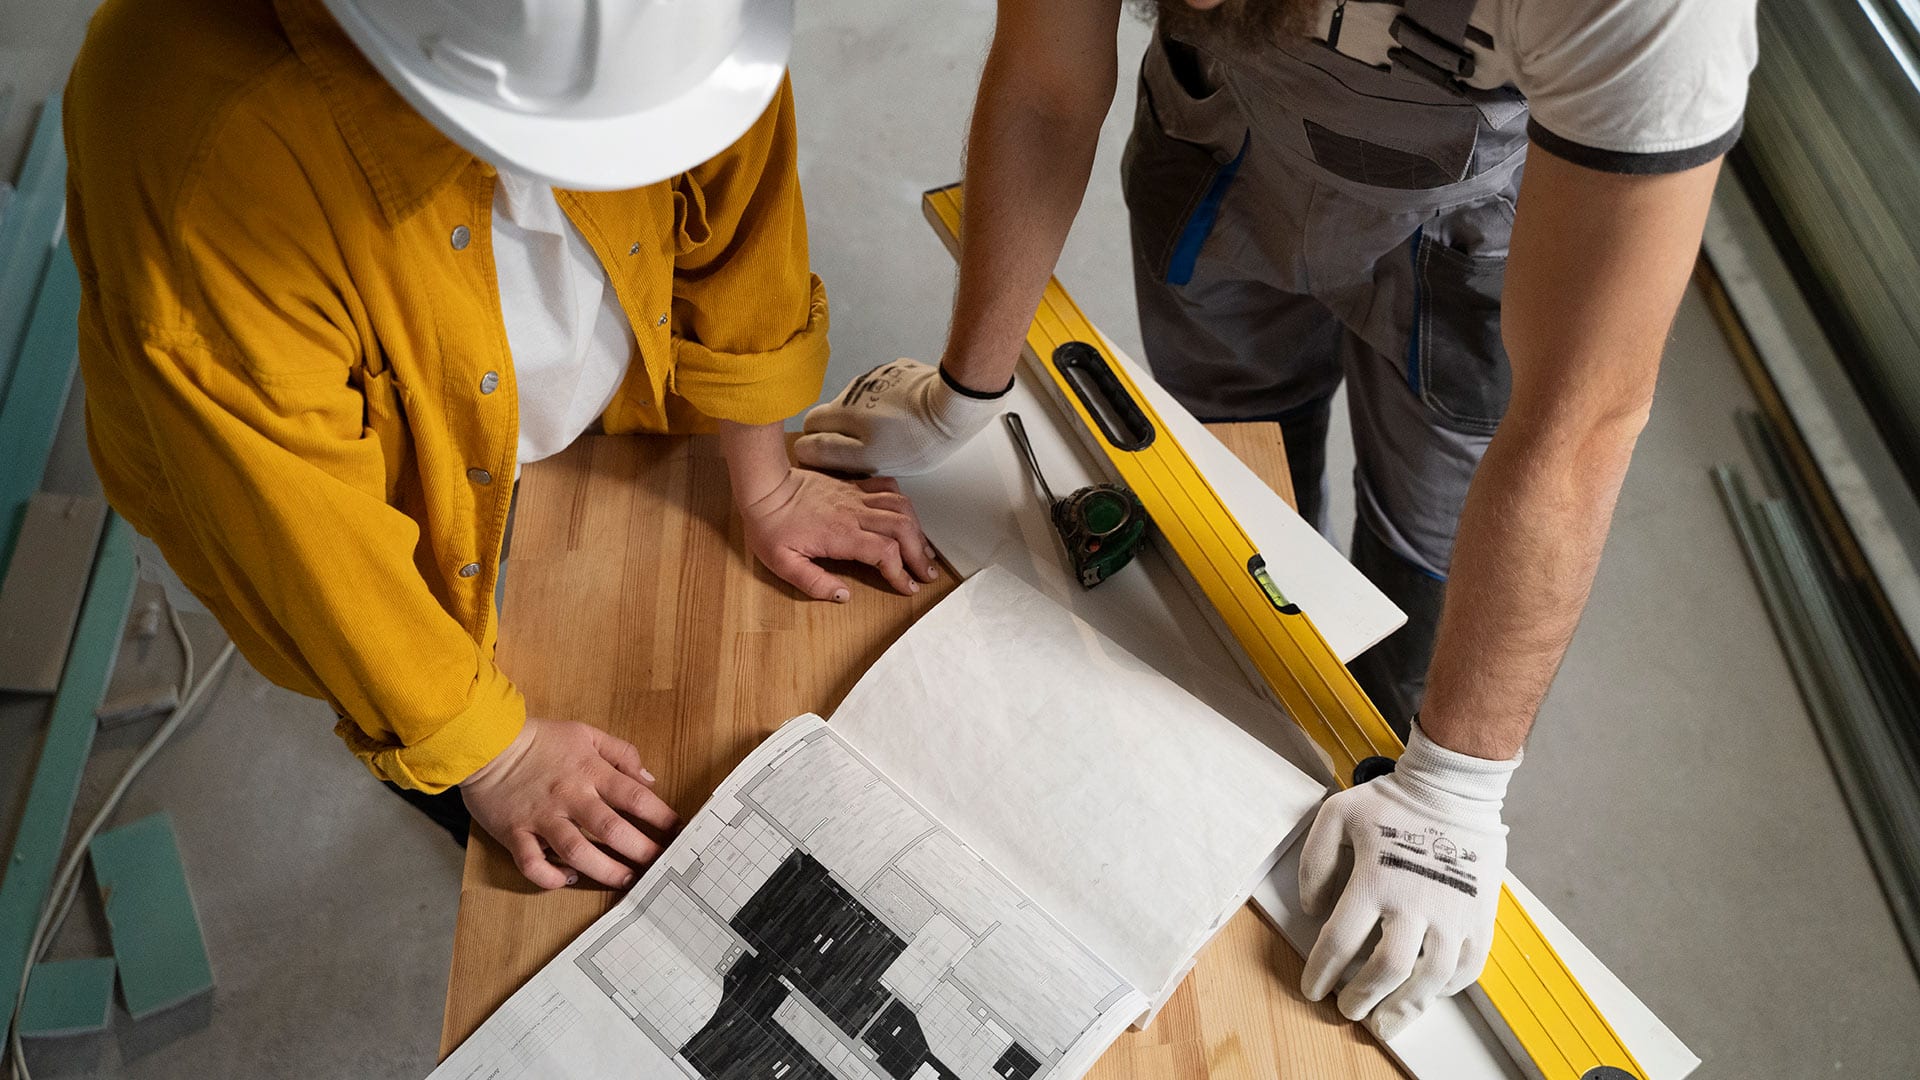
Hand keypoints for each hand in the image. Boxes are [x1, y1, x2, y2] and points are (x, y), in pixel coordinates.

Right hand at [461, 716, 679, 889]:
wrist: (486, 741)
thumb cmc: (540, 739)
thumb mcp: (586, 734)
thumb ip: (621, 753)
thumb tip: (649, 779)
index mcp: (590, 771)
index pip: (635, 797)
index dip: (661, 817)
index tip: (677, 832)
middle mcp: (569, 797)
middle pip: (612, 829)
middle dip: (641, 850)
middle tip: (659, 865)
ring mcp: (541, 818)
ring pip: (577, 851)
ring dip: (605, 870)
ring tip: (626, 880)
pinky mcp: (514, 833)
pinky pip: (532, 863)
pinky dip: (551, 877)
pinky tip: (568, 878)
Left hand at [741, 468, 939, 600]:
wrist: (764, 488)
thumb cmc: (770, 526)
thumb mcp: (782, 563)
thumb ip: (814, 583)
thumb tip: (844, 596)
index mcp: (841, 534)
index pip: (884, 553)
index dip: (901, 573)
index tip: (908, 588)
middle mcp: (855, 513)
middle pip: (902, 529)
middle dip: (920, 553)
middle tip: (927, 573)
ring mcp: (856, 496)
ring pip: (901, 507)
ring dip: (917, 529)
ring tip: (924, 549)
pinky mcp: (853, 486)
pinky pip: (888, 487)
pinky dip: (903, 502)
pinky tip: (906, 516)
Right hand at [795, 359, 1007, 475]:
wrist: (952, 405)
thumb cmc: (912, 439)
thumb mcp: (870, 457)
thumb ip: (832, 452)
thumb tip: (802, 448)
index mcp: (842, 410)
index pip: (811, 423)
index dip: (819, 441)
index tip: (837, 455)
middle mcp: (853, 388)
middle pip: (837, 411)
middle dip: (847, 429)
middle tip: (872, 447)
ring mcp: (878, 375)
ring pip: (861, 399)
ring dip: (869, 414)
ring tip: (897, 430)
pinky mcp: (900, 369)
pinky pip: (884, 387)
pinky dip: (889, 400)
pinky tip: (909, 412)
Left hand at [1297, 727, 1520, 1040]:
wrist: (1453, 790)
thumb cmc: (1391, 801)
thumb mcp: (1335, 816)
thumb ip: (1314, 863)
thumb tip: (1313, 910)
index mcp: (1374, 881)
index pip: (1338, 943)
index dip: (1321, 972)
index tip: (1313, 988)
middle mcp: (1414, 904)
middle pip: (1385, 970)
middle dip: (1361, 997)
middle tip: (1348, 1009)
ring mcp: (1452, 914)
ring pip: (1429, 978)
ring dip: (1404, 1007)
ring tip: (1385, 1022)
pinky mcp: (1479, 917)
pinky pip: (1466, 967)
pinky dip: (1446, 989)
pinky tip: (1428, 995)